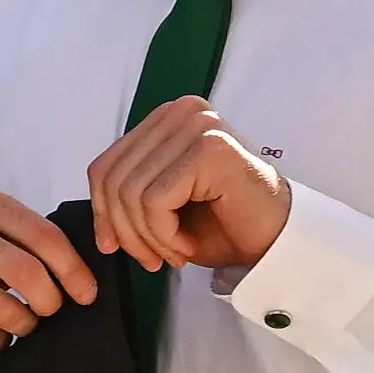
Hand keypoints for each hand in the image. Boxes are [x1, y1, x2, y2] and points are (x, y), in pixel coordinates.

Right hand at [0, 187, 96, 349]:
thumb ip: (27, 236)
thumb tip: (80, 274)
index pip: (45, 236)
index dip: (73, 270)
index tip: (86, 293)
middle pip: (28, 274)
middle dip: (50, 301)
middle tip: (50, 309)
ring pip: (4, 309)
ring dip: (24, 325)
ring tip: (23, 323)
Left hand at [88, 97, 291, 275]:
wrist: (274, 239)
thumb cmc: (222, 223)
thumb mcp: (161, 207)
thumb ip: (127, 198)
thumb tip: (98, 224)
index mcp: (164, 119)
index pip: (105, 165)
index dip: (101, 212)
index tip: (114, 246)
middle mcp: (180, 112)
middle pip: (113, 180)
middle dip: (126, 232)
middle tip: (151, 260)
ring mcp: (197, 126)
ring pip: (132, 193)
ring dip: (149, 238)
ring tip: (174, 253)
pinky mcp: (209, 148)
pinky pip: (155, 201)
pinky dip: (164, 235)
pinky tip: (187, 247)